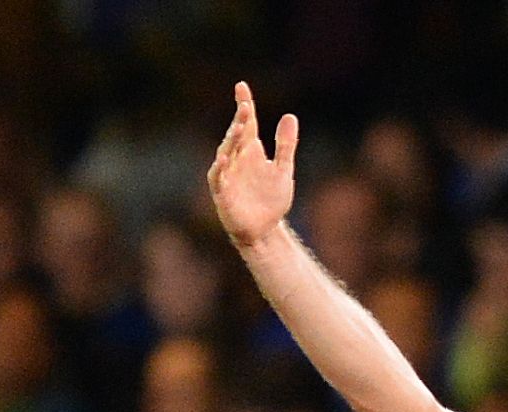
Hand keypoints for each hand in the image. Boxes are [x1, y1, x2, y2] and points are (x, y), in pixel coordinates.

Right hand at [207, 82, 297, 249]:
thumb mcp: (284, 170)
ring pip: (225, 153)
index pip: (247, 124)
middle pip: (236, 136)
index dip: (244, 105)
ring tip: (239, 127)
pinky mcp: (223, 194)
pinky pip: (218, 178)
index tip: (241, 86)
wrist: (265, 230)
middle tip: (246, 107)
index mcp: (251, 152)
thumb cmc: (271, 200)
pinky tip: (223, 159)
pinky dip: (219, 169)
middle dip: (240, 121)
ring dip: (230, 140)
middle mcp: (237, 160)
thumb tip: (289, 116)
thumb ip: (285, 145)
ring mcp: (228, 176)